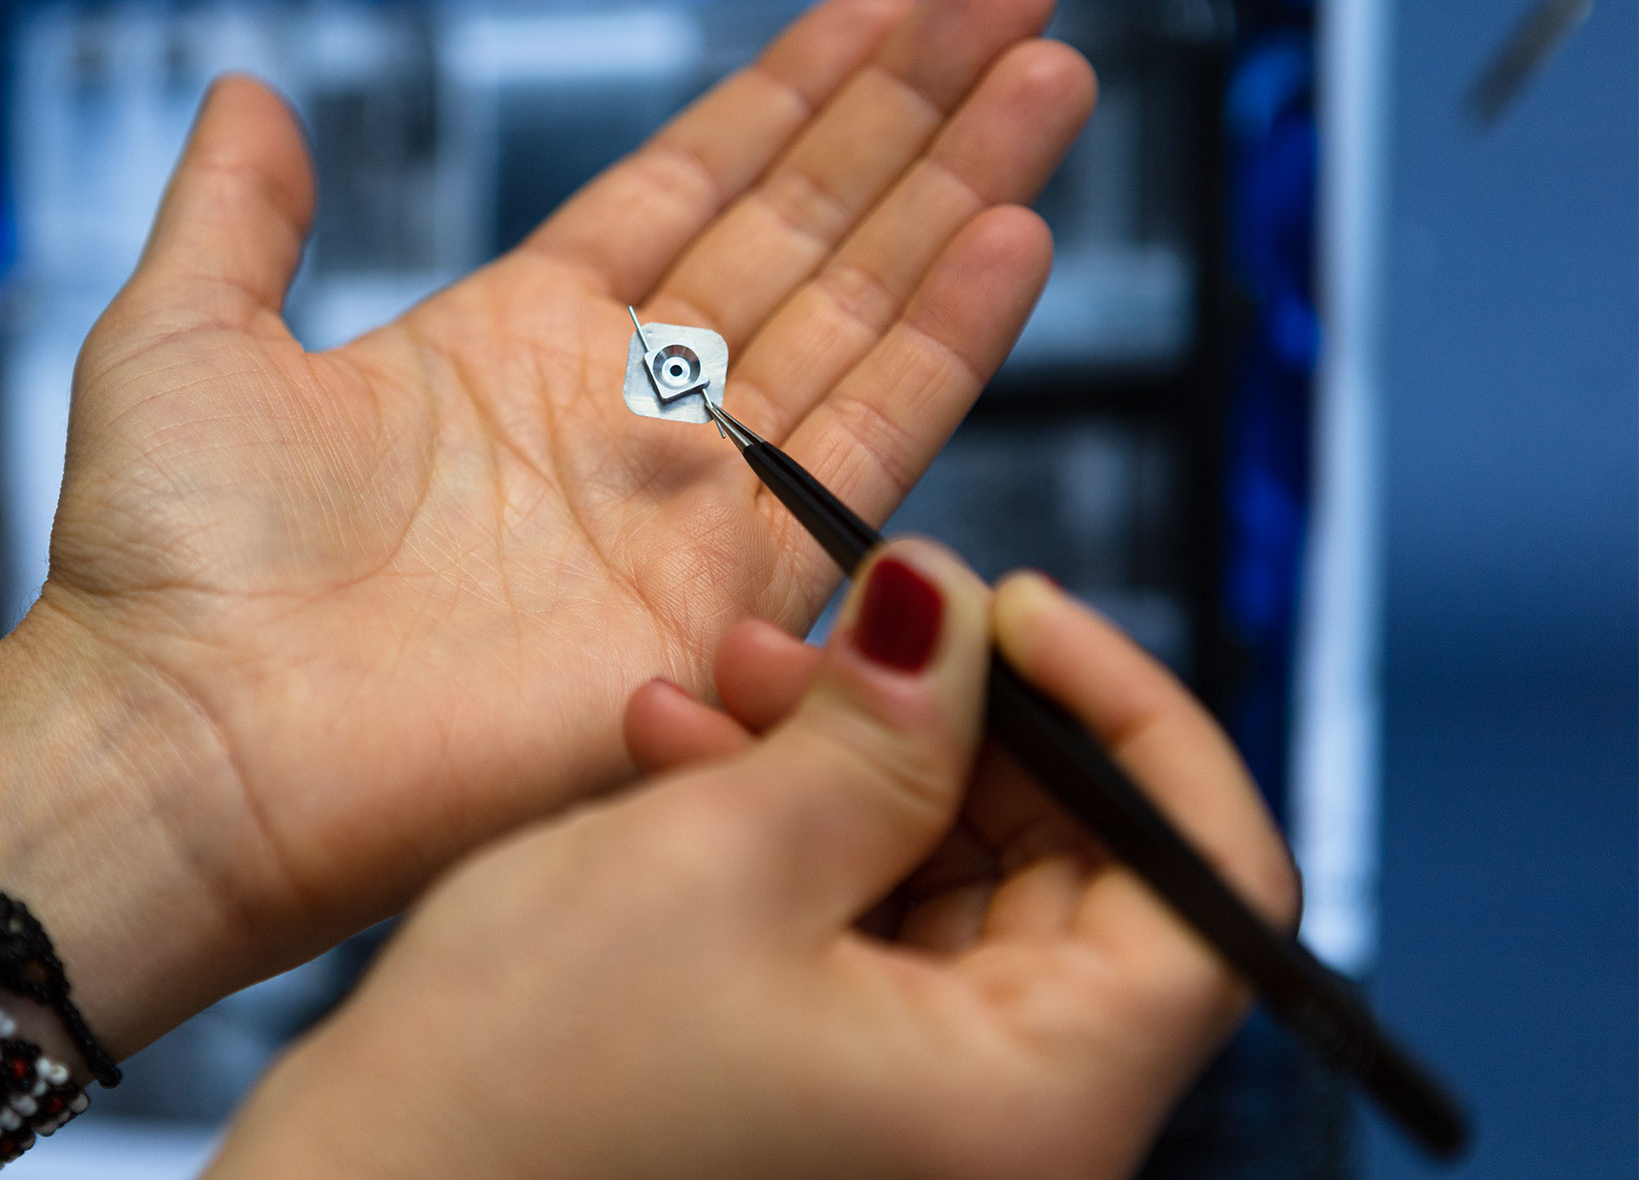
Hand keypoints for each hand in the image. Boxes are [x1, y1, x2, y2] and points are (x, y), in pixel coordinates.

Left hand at [0, 0, 1095, 1031]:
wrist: (191, 752)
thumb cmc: (167, 572)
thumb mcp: (186, 338)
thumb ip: (239, 210)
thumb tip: (248, 92)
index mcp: (515, 338)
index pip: (692, 186)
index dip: (790, 96)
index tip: (884, 9)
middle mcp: (621, 413)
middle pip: (804, 231)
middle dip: (912, 113)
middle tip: (1012, 2)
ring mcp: (683, 502)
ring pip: (859, 315)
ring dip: (960, 195)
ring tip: (1050, 79)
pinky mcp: (725, 597)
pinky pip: (863, 451)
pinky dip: (946, 346)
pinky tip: (1014, 239)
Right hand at [208, 549, 1299, 1179]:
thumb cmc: (519, 1097)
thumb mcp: (723, 863)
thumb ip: (881, 724)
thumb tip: (958, 605)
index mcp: (1034, 1111)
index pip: (1213, 891)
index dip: (1139, 719)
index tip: (1022, 614)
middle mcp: (1002, 1136)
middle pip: (1075, 876)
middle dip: (954, 725)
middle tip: (843, 629)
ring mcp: (913, 1123)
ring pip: (952, 888)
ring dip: (853, 765)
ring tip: (724, 689)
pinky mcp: (828, 1098)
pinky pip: (864, 935)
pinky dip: (799, 837)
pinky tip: (690, 761)